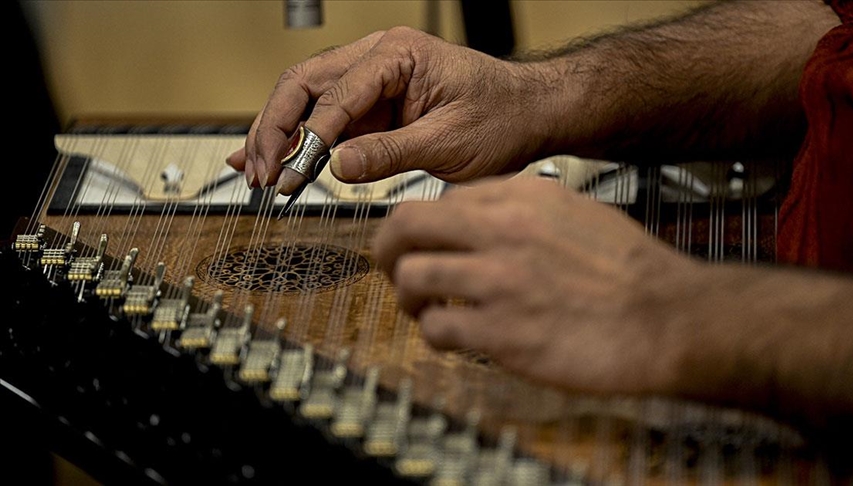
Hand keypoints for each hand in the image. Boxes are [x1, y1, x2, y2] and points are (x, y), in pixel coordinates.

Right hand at [226, 27, 557, 194]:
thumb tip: (339, 166)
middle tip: (262, 171)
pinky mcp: (372, 104)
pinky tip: (269, 156)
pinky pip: (324, 117)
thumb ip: (391, 153)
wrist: (528, 115)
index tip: (292, 173)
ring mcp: (372, 80)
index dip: (308, 137)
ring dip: (277, 133)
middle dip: (275, 128)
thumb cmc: (502, 117)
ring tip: (255, 170)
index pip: (336, 94)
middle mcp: (378, 58)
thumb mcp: (449, 142)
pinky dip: (296, 139)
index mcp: (398, 54)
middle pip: (303, 84)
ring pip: (304, 97)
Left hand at [372, 175, 709, 395]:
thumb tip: (475, 214)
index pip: (437, 200)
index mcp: (520, 199)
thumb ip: (520, 209)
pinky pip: (437, 329)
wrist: (667, 316)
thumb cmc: (627, 269)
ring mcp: (498, 283)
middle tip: (391, 267)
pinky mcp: (500, 333)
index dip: (418, 225)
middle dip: (386, 249)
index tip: (417, 242)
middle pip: (406, 228)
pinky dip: (436, 333)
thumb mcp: (573, 212)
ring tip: (423, 308)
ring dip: (408, 297)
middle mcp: (501, 233)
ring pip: (411, 278)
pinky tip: (454, 336)